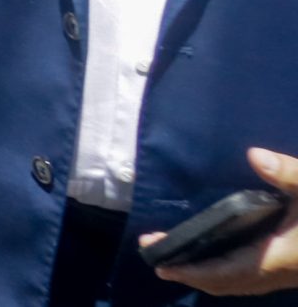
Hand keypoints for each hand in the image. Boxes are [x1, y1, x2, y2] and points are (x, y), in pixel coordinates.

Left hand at [144, 147, 297, 294]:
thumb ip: (290, 173)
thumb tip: (255, 155)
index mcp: (280, 257)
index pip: (226, 271)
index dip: (191, 270)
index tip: (160, 263)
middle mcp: (281, 273)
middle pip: (227, 283)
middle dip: (190, 272)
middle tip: (156, 256)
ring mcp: (289, 276)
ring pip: (241, 284)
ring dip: (208, 274)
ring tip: (177, 257)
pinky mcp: (293, 270)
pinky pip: (253, 279)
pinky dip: (228, 273)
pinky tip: (218, 256)